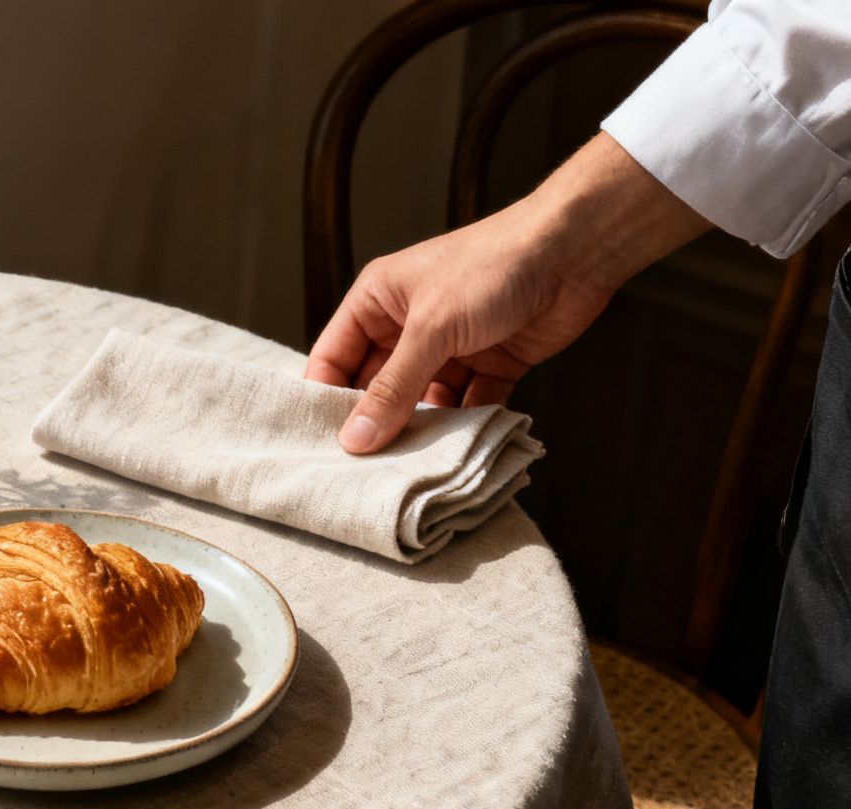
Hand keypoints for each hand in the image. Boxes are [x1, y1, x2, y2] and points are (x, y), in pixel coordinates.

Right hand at [308, 133, 709, 453]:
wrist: (575, 253)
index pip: (333, 357)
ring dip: (420, 428)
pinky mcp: (490, 364)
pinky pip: (466, 405)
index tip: (321, 443)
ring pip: (422, 401)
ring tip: (410, 463)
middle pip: (377, 386)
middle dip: (374, 422)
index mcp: (378, 301)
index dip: (325, 399)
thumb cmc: (494, 267)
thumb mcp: (431, 328)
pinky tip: (459, 446)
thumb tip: (355, 438)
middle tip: (364, 466)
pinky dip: (464, 425)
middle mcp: (409, 325)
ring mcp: (451, 346)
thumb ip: (393, 388)